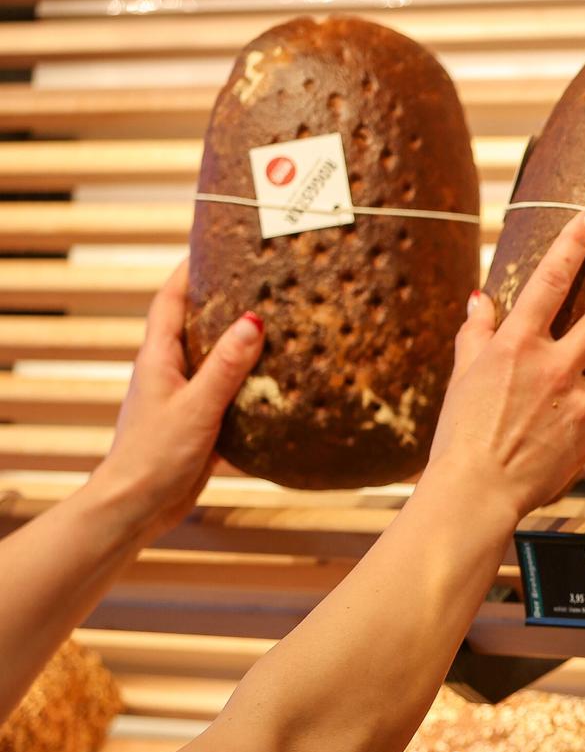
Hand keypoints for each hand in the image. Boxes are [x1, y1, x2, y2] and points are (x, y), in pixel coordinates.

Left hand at [91, 260, 264, 536]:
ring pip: (215, 359)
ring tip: (280, 324)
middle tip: (261, 279)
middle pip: (195, 323)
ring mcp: (182, 397)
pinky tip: (278, 384)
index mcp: (158, 357)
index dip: (191, 269)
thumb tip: (253, 320)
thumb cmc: (156, 455)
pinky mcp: (198, 422)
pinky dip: (249, 382)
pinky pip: (227, 392)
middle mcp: (168, 371)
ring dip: (241, 343)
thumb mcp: (197, 406)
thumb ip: (226, 365)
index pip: (171, 299)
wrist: (137, 506)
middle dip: (224, 300)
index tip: (217, 245)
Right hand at [423, 205, 584, 522]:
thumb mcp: (462, 377)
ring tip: (563, 386)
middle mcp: (553, 366)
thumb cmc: (461, 436)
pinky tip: (556, 429)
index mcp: (517, 345)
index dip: (576, 241)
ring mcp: (578, 400)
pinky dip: (582, 411)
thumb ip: (476, 334)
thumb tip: (479, 299)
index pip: (552, 278)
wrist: (478, 493)